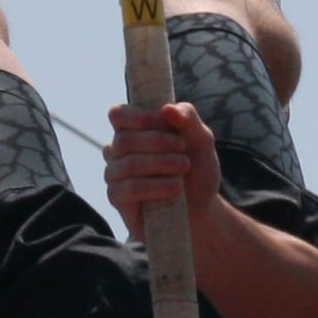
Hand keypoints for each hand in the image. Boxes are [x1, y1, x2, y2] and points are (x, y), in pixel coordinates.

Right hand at [105, 100, 222, 226]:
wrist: (202, 209)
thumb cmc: (196, 171)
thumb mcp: (201, 141)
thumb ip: (188, 119)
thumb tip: (167, 108)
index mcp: (133, 131)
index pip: (118, 114)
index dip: (140, 117)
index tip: (167, 124)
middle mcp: (118, 151)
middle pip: (124, 139)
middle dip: (159, 142)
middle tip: (184, 150)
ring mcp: (115, 175)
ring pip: (129, 164)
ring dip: (161, 164)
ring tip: (184, 168)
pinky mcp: (118, 199)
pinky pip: (129, 188)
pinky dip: (155, 186)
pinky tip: (176, 187)